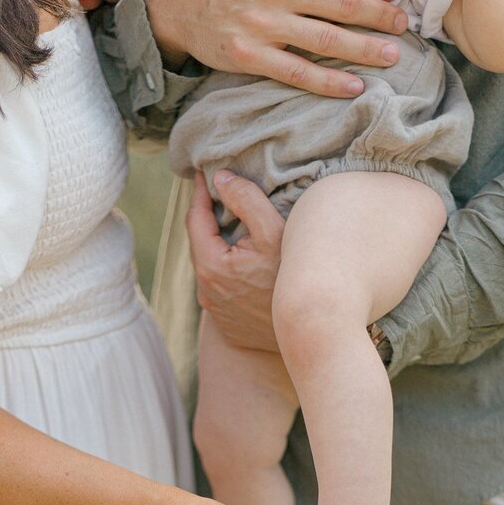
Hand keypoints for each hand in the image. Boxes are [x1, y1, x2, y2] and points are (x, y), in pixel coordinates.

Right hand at [143, 0, 408, 97]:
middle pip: (344, 3)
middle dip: (380, 15)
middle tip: (402, 26)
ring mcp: (263, 24)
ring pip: (327, 39)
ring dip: (366, 49)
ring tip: (392, 56)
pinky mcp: (249, 56)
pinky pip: (299, 72)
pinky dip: (330, 81)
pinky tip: (354, 87)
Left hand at [186, 172, 283, 351]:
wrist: (309, 331)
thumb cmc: (293, 280)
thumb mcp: (274, 232)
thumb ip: (246, 199)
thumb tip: (220, 178)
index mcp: (210, 266)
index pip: (194, 219)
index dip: (200, 193)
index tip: (205, 173)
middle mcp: (206, 292)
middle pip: (202, 245)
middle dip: (212, 221)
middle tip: (224, 198)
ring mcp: (216, 312)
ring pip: (212, 269)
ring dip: (222, 250)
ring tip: (239, 232)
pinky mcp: (228, 326)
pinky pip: (224, 292)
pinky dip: (231, 276)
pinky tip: (250, 269)